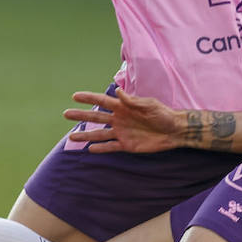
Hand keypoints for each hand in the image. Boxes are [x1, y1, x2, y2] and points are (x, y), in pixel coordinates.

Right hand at [63, 90, 183, 153]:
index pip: (102, 100)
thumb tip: (117, 91)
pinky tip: (89, 149)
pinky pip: (110, 147)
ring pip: (100, 134)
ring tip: (72, 137)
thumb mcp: (149, 105)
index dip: (89, 98)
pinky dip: (101, 149)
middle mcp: (119, 119)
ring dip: (86, 135)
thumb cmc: (164, 114)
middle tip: (66, 114)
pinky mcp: (127, 145)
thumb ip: (132, 100)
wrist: (175, 131)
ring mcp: (122, 132)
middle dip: (81, 115)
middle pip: (96, 116)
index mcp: (124, 106)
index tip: (75, 96)